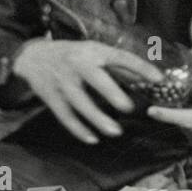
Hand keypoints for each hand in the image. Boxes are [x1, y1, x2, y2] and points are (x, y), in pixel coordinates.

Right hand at [12, 39, 162, 143]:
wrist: (32, 56)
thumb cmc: (73, 55)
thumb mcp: (95, 52)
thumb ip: (121, 66)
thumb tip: (151, 79)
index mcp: (93, 51)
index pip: (120, 57)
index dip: (140, 67)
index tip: (159, 79)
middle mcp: (77, 64)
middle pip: (95, 79)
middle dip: (111, 93)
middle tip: (128, 108)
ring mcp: (62, 81)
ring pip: (79, 102)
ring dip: (96, 118)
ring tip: (115, 131)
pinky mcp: (51, 97)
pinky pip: (65, 115)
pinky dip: (78, 129)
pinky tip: (92, 139)